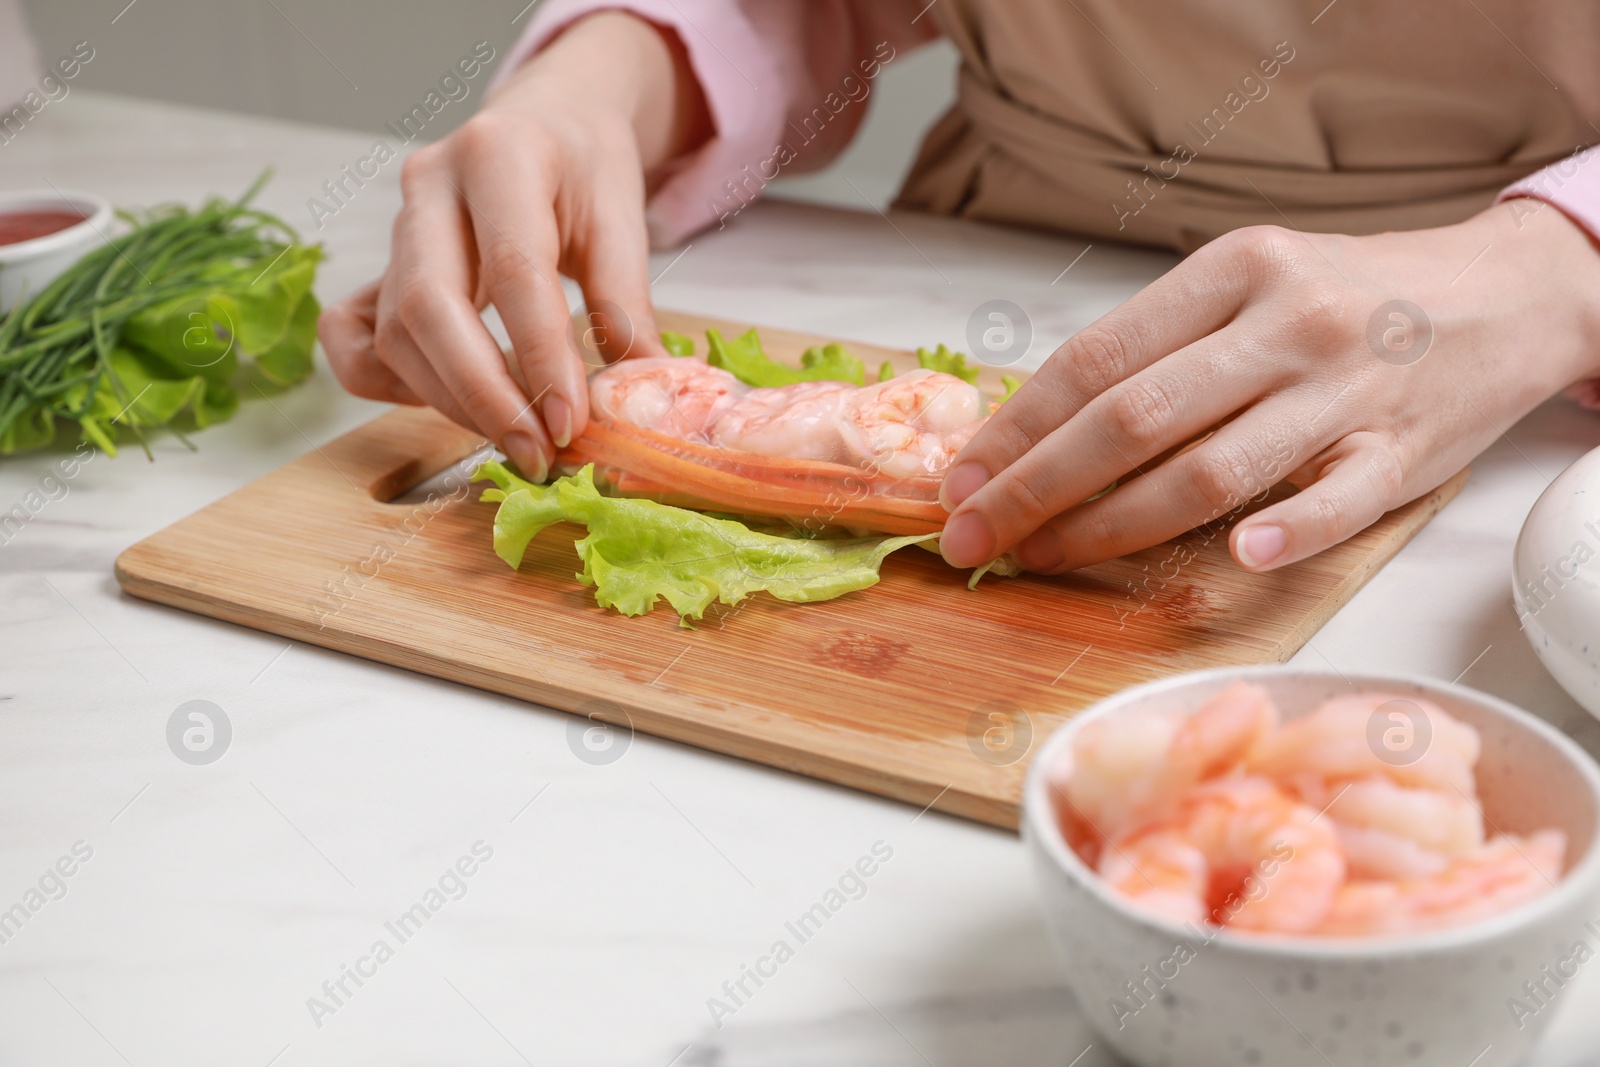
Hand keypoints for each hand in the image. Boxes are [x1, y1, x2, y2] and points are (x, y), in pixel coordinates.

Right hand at [317, 13, 709, 478]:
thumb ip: (626, 302)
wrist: (548, 122)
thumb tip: (639, 393)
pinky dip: (393, 382)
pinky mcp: (378, 265)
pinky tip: (450, 400)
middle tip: (535, 451)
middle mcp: (430, 186)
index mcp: (499, 156)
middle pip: (430, 308)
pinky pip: (354, 337)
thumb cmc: (585, 167)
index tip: (569, 423)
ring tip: (516, 437)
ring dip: (452, 401)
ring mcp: (394, 226)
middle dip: (482, 396)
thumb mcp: (622, 217)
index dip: (541, 357)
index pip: (514, 271)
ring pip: (394, 333)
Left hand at [939, 200, 1599, 572]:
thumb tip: (1036, 425)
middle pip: (1133, 419)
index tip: (960, 478)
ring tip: (1044, 557)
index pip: (1097, 358)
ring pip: (1212, 469)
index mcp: (1233, 271)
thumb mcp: (1251, 284)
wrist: (1506, 293)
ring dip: (1113, 527)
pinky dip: (1285, 532)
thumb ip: (1161, 345)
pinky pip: (1335, 500)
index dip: (1017, 427)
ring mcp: (1346, 389)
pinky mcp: (1402, 449)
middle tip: (972, 535)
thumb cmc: (1349, 298)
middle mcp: (1284, 323)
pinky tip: (1234, 558)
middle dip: (1035, 486)